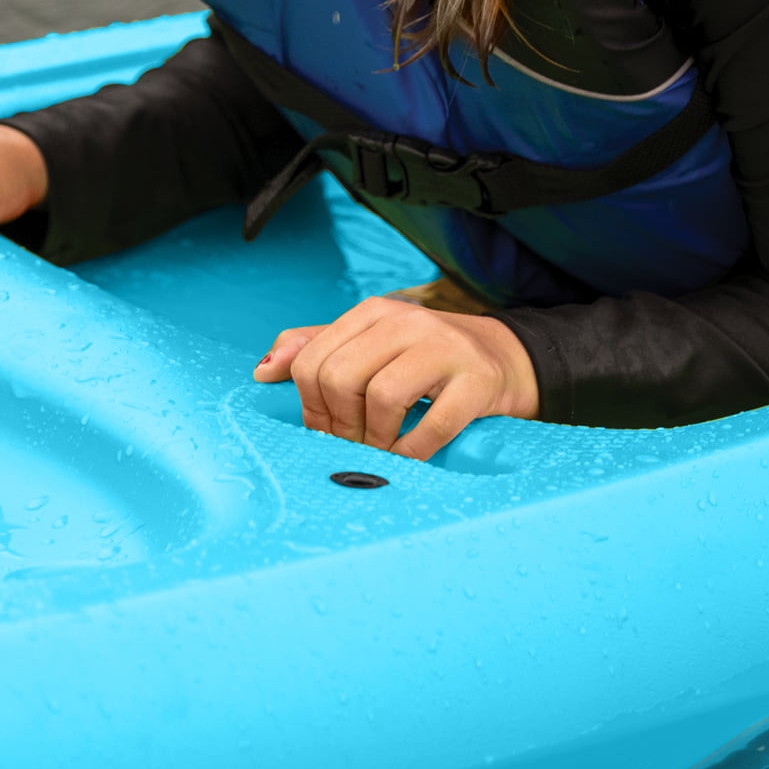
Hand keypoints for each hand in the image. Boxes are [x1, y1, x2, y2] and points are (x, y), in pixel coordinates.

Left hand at [254, 296, 539, 459]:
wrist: (506, 360)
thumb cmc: (426, 360)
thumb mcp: (371, 345)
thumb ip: (316, 350)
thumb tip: (262, 371)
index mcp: (374, 313)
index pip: (312, 361)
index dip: (311, 407)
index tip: (330, 427)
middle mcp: (407, 322)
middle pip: (340, 378)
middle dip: (341, 424)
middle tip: (355, 442)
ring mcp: (445, 349)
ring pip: (382, 398)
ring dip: (376, 439)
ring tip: (384, 448)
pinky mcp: (477, 381)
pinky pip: (431, 426)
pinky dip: (413, 451)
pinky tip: (411, 455)